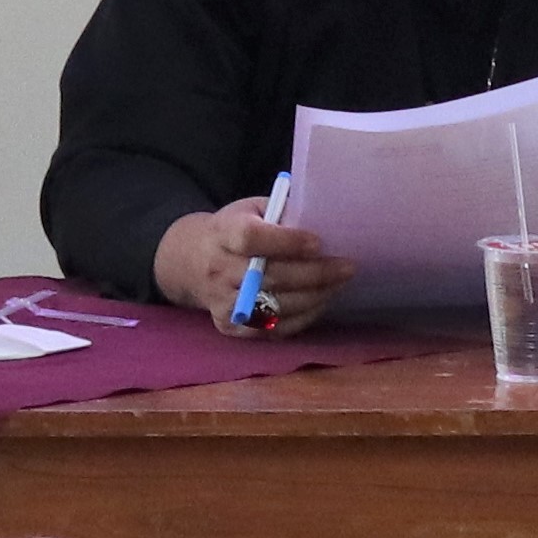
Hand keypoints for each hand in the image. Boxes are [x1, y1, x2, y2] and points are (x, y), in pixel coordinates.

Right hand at [156, 199, 351, 333]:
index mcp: (222, 233)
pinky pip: (273, 328)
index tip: (318, 242)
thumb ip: (282, 212)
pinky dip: (302, 317)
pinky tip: (320, 301)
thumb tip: (324, 220)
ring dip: (315, 296)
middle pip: (271, 277)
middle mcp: (218, 270)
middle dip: (315, 273)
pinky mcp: (230, 326)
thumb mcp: (250, 209)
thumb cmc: (231, 229)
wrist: (190, 262)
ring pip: (276, 306)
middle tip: (347, 267)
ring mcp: (223, 303)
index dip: (286, 242)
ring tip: (339, 283)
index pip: (251, 238)